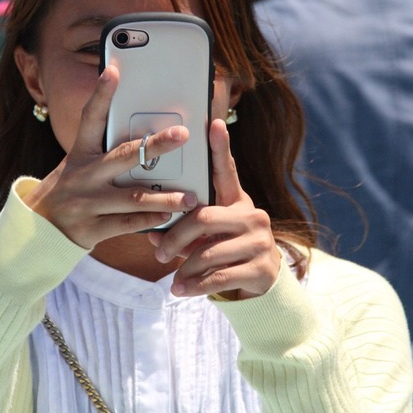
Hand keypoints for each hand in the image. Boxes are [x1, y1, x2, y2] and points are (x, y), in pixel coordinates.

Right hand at [22, 66, 198, 248]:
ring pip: (133, 197)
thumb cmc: (68, 192)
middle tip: (182, 134)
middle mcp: (83, 175)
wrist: (35, 231)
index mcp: (79, 153)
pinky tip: (169, 217)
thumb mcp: (78, 166)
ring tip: (192, 198)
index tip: (113, 70)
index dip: (101, 94)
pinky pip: (127, 223)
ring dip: (165, 198)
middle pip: (123, 156)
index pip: (89, 118)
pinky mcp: (91, 229)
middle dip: (155, 145)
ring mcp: (86, 203)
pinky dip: (150, 220)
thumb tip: (144, 134)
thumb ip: (105, 154)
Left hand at [150, 118, 279, 299]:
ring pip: (209, 251)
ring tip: (172, 280)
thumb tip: (150, 235)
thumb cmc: (225, 253)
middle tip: (158, 253)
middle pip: (204, 217)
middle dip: (176, 237)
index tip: (213, 122)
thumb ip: (183, 231)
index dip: (221, 147)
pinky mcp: (261, 268)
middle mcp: (253, 216)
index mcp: (237, 202)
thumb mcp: (207, 238)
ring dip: (185, 268)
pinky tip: (181, 290)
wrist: (262, 287)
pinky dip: (195, 285)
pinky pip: (219, 276)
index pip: (227, 171)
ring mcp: (260, 241)